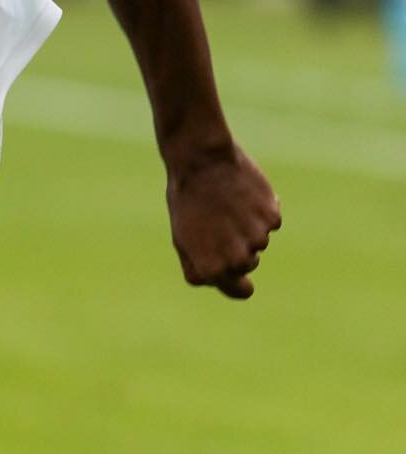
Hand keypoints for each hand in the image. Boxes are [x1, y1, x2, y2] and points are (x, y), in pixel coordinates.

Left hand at [166, 142, 280, 299]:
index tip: (242, 280)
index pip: (240, 291)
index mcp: (213, 269)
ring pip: (260, 241)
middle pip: (249, 264)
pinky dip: (262, 211)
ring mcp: (257, 238)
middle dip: (238, 248)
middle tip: (218, 223)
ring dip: (248, 227)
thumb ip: (201, 266)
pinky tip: (244, 195)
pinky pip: (271, 222)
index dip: (239, 283)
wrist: (200, 162)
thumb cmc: (187, 202)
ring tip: (228, 206)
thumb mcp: (182, 240)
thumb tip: (224, 281)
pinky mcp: (271, 217)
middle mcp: (237, 259)